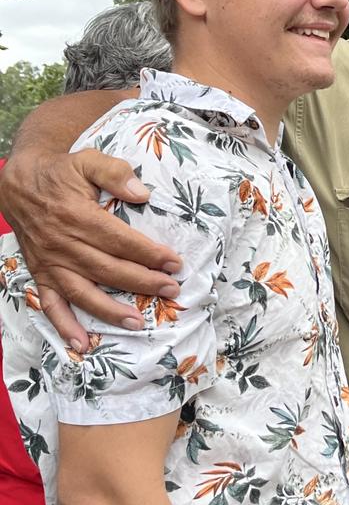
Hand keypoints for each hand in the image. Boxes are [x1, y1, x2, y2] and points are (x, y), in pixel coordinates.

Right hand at [0, 149, 181, 348]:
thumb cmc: (60, 172)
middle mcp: (63, 244)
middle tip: (171, 290)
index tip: (174, 263)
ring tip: (137, 323)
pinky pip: (50, 304)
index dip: (149, 254)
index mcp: (78, 216)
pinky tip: (81, 344)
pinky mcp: (41, 274)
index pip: (121, 241)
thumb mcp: (88, 161)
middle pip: (108, 269)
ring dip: (110, 311)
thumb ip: (115, 173)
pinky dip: (64, 326)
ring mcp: (51, 262)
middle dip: (143, 282)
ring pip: (83, 291)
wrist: (17, 182)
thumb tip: (142, 194)